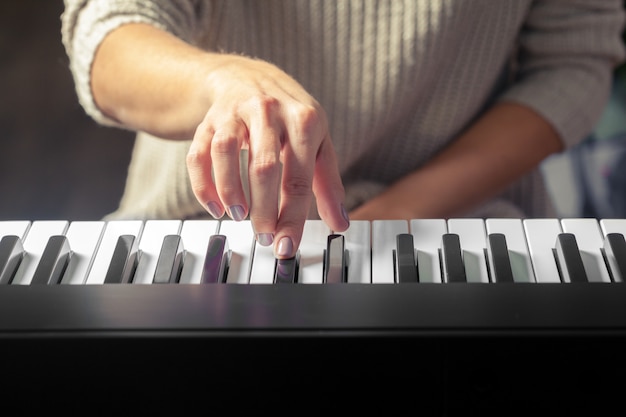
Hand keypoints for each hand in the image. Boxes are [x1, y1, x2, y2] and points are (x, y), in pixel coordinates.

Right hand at [186, 55, 349, 257]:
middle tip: (263, 236)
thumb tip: (340, 223)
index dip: (292, 216)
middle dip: (263, 210)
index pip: (299, 177)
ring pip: (225, 152)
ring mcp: (235, 113)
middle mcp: (269, 111)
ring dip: (230, 190)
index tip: (286, 245)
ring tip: (238, 216)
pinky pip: (198, 153)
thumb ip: (328, 183)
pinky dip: (202, 183)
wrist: (249, 76)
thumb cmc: (289, 115)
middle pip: (263, 167)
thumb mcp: (318, 141)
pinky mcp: (209, 119)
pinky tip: (214, 206)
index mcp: (303, 120)